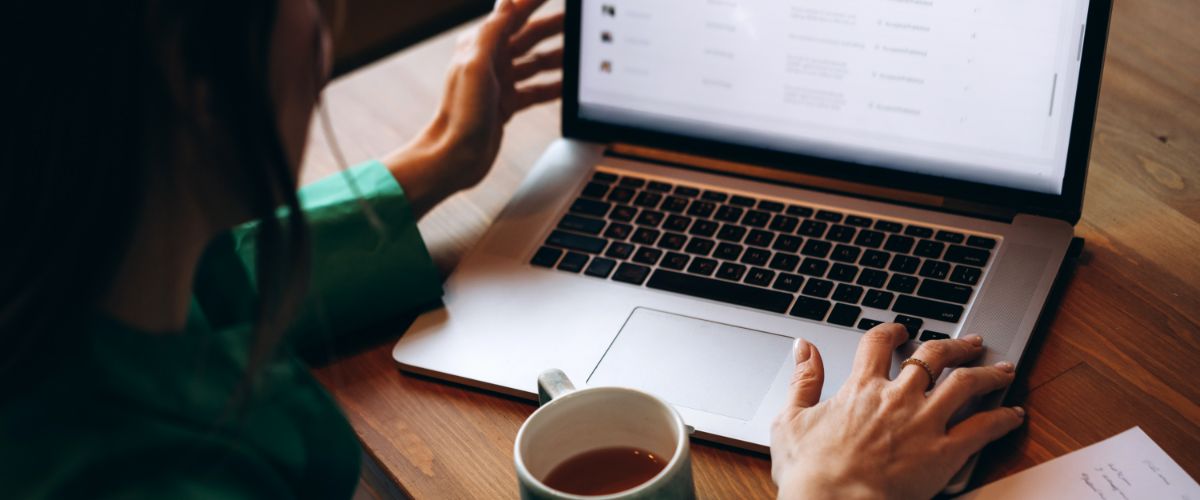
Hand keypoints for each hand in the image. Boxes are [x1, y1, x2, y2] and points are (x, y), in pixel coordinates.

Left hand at [386, 0, 562, 217]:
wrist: (455, 157)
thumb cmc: (461, 114)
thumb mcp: (476, 66)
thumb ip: (492, 32)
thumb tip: (506, 1)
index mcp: (481, 46)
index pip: (513, 15)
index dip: (534, 1)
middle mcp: (490, 62)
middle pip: (529, 37)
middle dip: (554, 26)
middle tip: (577, 20)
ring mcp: (500, 84)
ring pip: (535, 63)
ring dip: (558, 55)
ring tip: (580, 51)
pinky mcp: (507, 105)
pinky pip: (536, 90)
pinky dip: (553, 86)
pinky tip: (569, 86)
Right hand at [770, 324, 1024, 499]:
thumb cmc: (810, 473)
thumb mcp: (790, 420)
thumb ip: (802, 379)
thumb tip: (803, 347)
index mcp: (860, 389)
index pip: (878, 343)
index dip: (892, 331)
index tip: (901, 330)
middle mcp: (898, 398)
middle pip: (933, 356)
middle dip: (955, 345)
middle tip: (970, 342)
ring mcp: (925, 423)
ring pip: (966, 384)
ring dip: (988, 373)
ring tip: (1003, 369)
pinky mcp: (945, 453)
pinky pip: (983, 428)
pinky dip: (1002, 418)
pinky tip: (1014, 414)